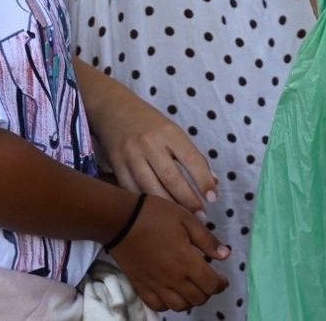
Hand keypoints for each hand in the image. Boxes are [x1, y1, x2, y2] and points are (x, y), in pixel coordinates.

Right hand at [97, 90, 218, 215]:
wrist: (112, 108)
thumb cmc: (148, 121)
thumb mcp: (172, 130)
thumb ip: (191, 155)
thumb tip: (213, 182)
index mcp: (168, 131)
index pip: (191, 158)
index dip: (203, 180)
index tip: (213, 198)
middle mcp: (150, 143)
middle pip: (172, 178)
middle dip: (188, 200)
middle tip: (201, 215)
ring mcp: (131, 155)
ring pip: (152, 188)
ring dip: (170, 206)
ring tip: (183, 217)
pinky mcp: (116, 166)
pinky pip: (133, 191)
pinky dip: (148, 203)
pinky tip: (159, 212)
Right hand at [108, 195, 229, 311]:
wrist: (121, 220)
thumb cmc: (155, 215)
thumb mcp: (186, 219)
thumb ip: (207, 239)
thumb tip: (226, 255)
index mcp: (186, 262)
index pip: (211, 285)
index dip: (221, 284)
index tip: (222, 278)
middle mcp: (173, 279)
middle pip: (198, 298)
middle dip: (208, 292)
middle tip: (207, 280)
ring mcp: (156, 285)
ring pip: (180, 306)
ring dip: (190, 300)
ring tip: (191, 287)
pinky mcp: (141, 287)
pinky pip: (158, 306)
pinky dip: (168, 304)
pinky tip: (171, 292)